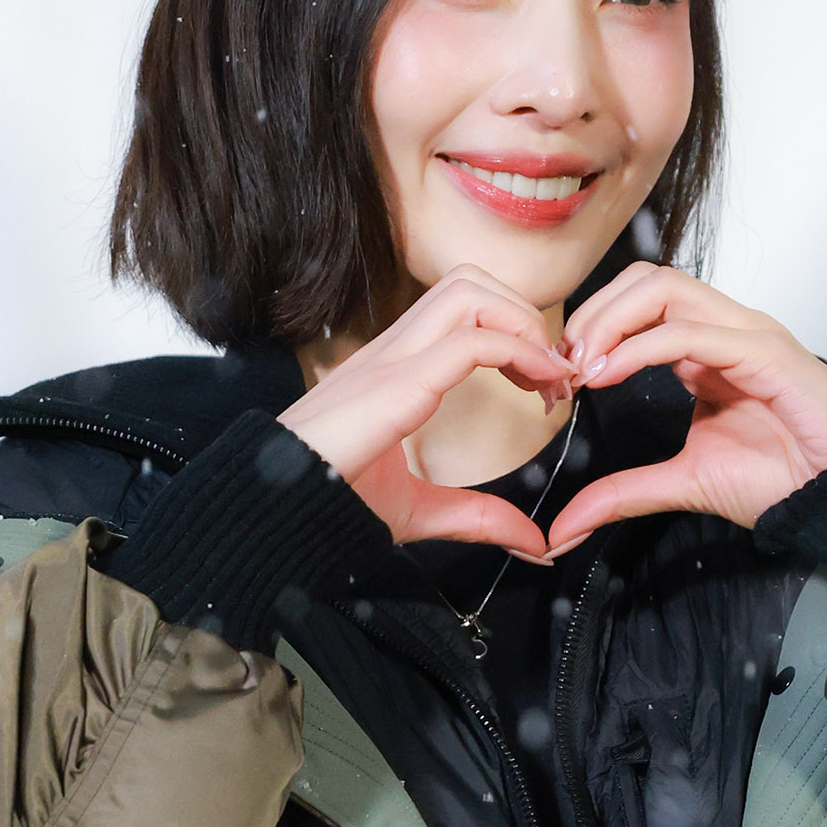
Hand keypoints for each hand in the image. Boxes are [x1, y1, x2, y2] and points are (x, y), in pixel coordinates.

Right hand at [277, 264, 571, 555]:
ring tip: (546, 377)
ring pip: (471, 290)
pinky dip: (517, 353)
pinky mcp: (395, 383)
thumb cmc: (329, 506)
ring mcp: (391, 359)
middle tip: (551, 376)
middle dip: (524, 315)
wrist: (274, 517)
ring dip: (522, 324)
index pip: (463, 310)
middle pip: (471, 281)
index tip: (548, 386)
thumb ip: (478, 518)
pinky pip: (470, 341)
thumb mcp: (422, 512)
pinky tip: (537, 388)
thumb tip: (534, 545)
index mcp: (394, 369)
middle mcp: (393, 351)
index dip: (517, 335)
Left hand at [546, 262, 826, 554]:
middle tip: (565, 363)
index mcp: (707, 348)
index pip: (640, 301)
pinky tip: (610, 375)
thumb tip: (563, 529)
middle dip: (594, 312)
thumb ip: (622, 494)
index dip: (593, 326)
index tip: (563, 375)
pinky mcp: (766, 352)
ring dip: (610, 320)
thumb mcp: (683, 484)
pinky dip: (639, 347)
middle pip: (645, 279)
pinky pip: (692, 331)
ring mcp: (748, 334)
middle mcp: (726, 329)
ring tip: (584, 367)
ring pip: (664, 288)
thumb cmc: (783, 481)